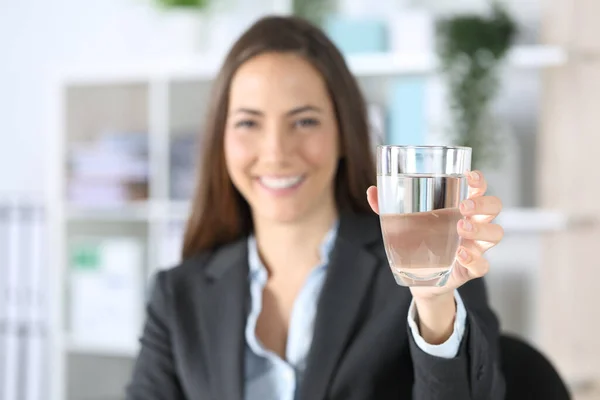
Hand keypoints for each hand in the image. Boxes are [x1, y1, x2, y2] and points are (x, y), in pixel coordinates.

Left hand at [366, 170, 503, 298]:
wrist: (420, 280)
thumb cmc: (418, 243)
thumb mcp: (403, 224)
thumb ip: (387, 208)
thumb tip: (371, 191)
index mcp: (459, 209)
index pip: (478, 189)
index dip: (478, 181)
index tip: (470, 176)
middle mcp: (473, 225)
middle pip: (494, 207)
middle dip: (483, 204)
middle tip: (462, 207)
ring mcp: (475, 247)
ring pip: (495, 233)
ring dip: (481, 229)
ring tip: (460, 228)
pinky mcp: (471, 269)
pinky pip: (483, 265)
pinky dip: (474, 259)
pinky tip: (459, 255)